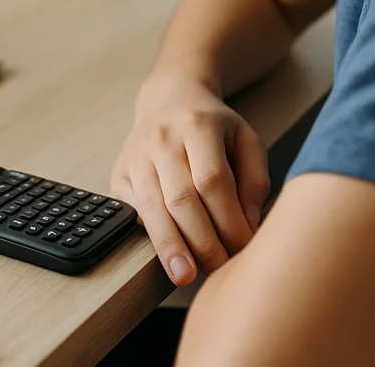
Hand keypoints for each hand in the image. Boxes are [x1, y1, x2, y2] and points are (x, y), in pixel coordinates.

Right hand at [110, 71, 270, 285]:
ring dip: (171, 246)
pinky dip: (151, 236)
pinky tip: (167, 256)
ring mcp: (136, 156)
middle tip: (220, 268)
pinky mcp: (120, 174)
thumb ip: (254, 182)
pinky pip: (134, 211)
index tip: (244, 248)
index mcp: (198, 126)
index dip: (228, 220)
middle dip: (202, 241)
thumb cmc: (214, 127)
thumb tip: (248, 228)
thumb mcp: (246, 141)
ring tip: (185, 276)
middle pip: (181, 198)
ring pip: (152, 208)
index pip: (212, 180)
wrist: (169, 99)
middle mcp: (162, 138)